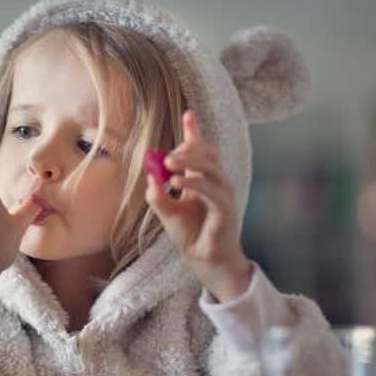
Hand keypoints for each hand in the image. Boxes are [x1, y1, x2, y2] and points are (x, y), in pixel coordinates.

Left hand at [144, 110, 251, 301]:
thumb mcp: (167, 212)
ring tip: (169, 165)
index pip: (201, 150)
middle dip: (188, 148)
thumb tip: (150, 176)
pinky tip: (177, 182)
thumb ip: (158, 194)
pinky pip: (212, 191)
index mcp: (203, 180)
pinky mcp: (226, 210)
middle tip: (166, 157)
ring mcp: (223, 195)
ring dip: (190, 162)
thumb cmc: (190, 236)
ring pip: (212, 167)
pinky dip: (195, 183)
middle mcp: (216, 183)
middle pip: (208, 153)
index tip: (188, 114)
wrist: (204, 261)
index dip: (195, 131)